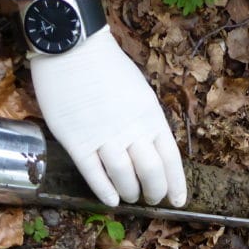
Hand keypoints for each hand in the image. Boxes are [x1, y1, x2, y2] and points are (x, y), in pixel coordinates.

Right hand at [28, 26, 186, 207]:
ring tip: (130, 197)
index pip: (170, 158)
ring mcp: (103, 136)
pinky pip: (94, 174)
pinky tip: (110, 200)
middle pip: (150, 172)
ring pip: (124, 177)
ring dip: (130, 193)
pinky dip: (104, 191)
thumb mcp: (140, 91)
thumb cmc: (106, 67)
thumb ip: (147, 120)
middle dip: (154, 191)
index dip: (175, 184)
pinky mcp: (76, 140)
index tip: (177, 200)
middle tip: (151, 198)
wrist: (72, 47)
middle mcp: (131, 129)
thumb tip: (152, 147)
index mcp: (151, 115)